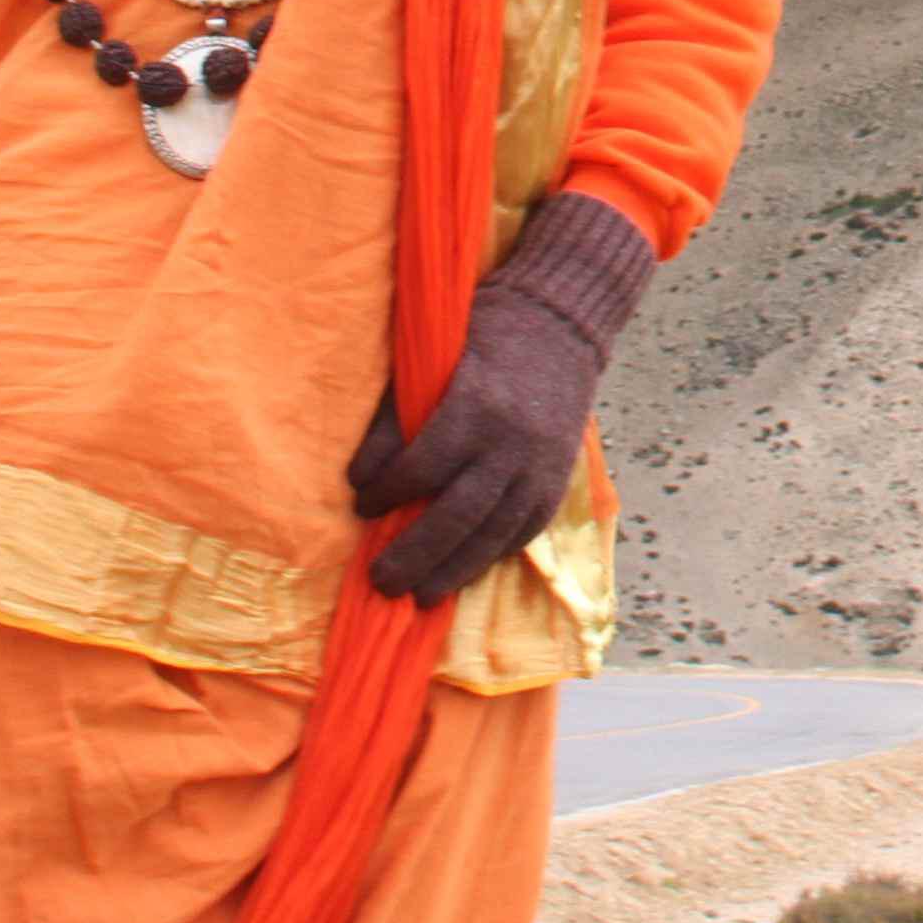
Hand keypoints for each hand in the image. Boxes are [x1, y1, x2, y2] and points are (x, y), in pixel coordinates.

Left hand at [349, 190, 652, 603]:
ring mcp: (538, 468)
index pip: (419, 468)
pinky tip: (463, 571)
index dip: (382, 493)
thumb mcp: (432, 364)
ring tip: (419, 596)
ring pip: (491, 536)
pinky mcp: (556, 483)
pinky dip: (490, 556)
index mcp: (474, 407)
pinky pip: (522, 533)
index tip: (360, 503)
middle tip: (379, 581)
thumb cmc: (483, 337)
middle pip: (454, 517)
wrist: (562, 326)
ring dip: (451, 572)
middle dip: (412, 555)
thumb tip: (361, 478)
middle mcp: (509, 444)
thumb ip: (397, 420)